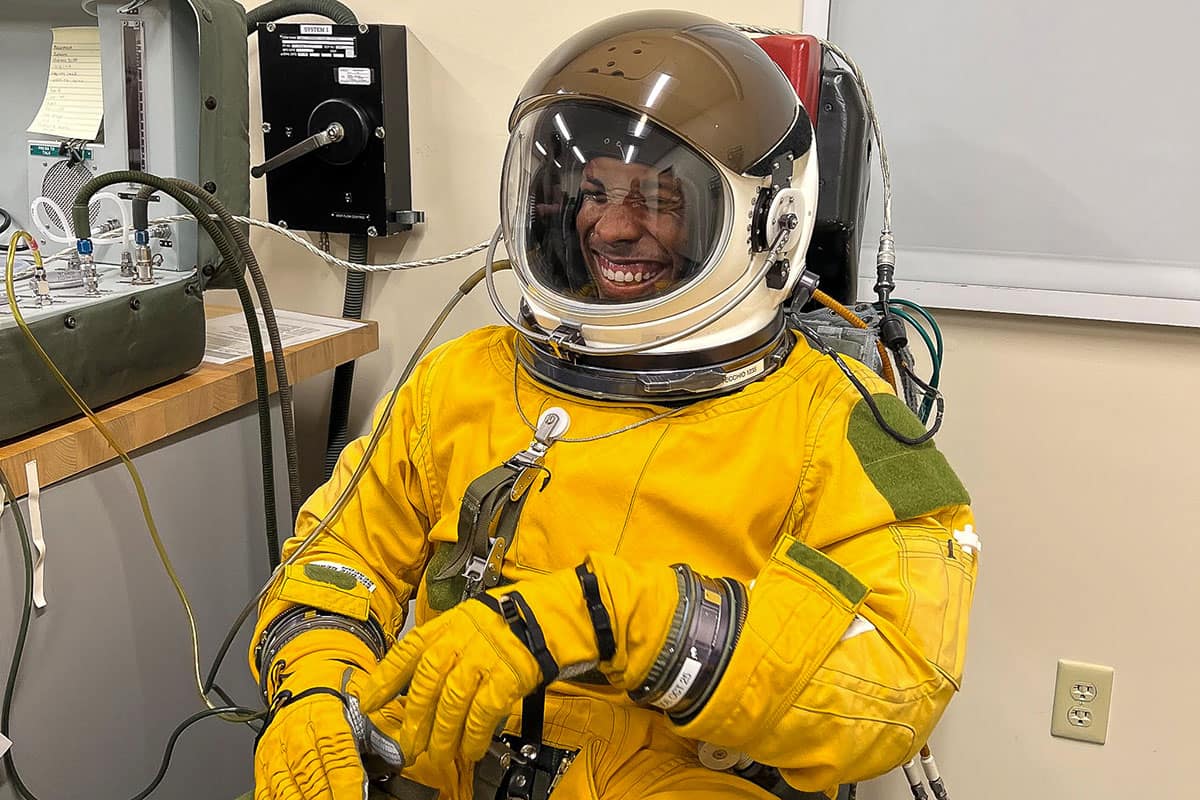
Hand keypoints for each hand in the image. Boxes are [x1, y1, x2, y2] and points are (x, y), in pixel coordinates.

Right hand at [253, 629, 405, 799]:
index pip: (339, 760)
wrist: (311, 674)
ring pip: (287, 789)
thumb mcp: (371, 702)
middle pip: (312, 780)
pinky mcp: (264, 762)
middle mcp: (297, 734)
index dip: (348, 788)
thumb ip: (386, 730)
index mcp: (327, 718)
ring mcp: (277, 750)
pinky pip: (267, 790)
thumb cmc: (343, 692)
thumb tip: (399, 756)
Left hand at [357, 599, 539, 772]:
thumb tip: (418, 679)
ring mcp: (484, 657)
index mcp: (449, 623)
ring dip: (442, 734)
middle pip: (426, 682)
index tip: (366, 702)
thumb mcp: (471, 618)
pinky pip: (483, 711)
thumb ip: (445, 644)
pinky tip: (469, 749)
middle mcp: (461, 639)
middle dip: (414, 718)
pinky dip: (473, 734)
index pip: (408, 651)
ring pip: (452, 701)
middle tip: (407, 745)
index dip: (384, 679)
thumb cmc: (514, 617)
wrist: (553, 613)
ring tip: (437, 754)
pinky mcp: (508, 676)